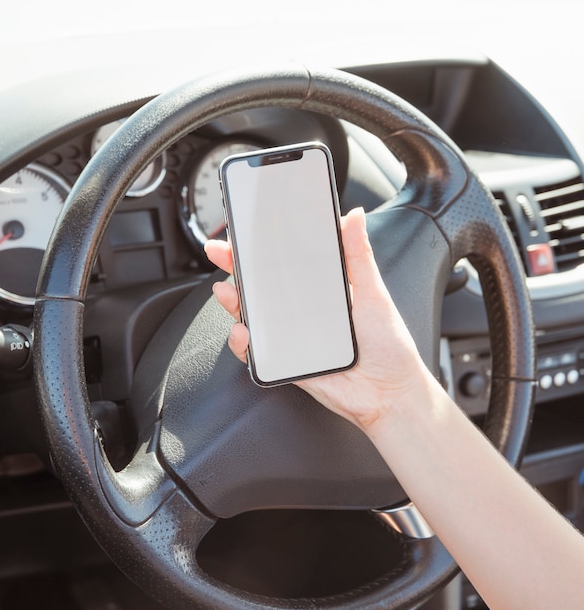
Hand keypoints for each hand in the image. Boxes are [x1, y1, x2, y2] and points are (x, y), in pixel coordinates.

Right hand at [204, 207, 434, 433]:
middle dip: (236, 268)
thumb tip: (356, 216)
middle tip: (220, 252)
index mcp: (320, 290)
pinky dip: (243, 343)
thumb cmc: (388, 345)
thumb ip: (359, 255)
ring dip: (233, 303)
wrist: (389, 394)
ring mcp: (290, 336)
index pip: (284, 263)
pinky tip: (245, 331)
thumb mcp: (373, 293)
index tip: (245, 231)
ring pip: (252, 316)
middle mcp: (301, 311)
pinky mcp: (285, 361)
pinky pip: (256, 352)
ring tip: (227, 292)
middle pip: (260, 287)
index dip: (262, 248)